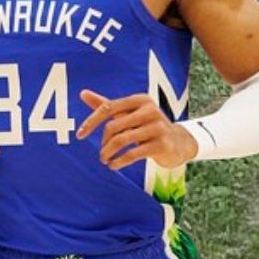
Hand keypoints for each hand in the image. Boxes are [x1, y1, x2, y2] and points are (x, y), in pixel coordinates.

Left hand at [77, 89, 200, 169]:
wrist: (178, 143)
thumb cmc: (146, 125)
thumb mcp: (128, 113)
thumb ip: (106, 104)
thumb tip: (82, 93)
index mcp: (140, 99)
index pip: (108, 108)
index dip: (91, 122)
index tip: (79, 135)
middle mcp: (150, 110)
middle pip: (114, 126)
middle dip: (103, 141)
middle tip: (101, 152)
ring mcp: (158, 127)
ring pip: (122, 140)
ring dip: (108, 152)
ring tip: (104, 159)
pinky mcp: (162, 145)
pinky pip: (133, 154)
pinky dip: (119, 161)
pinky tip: (113, 165)